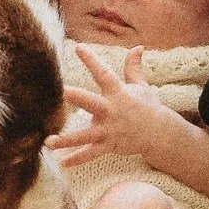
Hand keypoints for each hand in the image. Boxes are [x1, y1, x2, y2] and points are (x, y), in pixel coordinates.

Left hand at [47, 46, 176, 166]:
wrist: (160, 134)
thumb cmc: (147, 107)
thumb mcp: (141, 85)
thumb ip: (134, 67)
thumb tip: (138, 46)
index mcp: (117, 93)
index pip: (103, 73)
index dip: (91, 60)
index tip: (78, 47)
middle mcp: (111, 110)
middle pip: (91, 102)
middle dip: (76, 97)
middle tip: (61, 92)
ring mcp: (109, 130)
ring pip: (85, 135)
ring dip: (67, 139)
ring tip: (48, 142)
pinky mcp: (109, 145)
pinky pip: (91, 154)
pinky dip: (77, 159)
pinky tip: (62, 162)